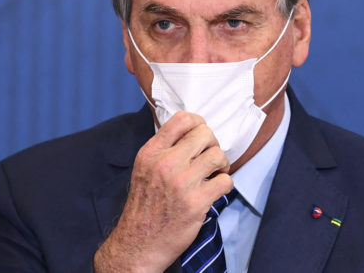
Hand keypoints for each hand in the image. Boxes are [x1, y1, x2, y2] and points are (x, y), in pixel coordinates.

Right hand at [93, 111, 232, 272]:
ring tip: (215, 173)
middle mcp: (165, 164)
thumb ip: (164, 149)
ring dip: (222, 164)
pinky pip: (225, 181)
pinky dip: (225, 184)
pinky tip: (215, 189)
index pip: (182, 120)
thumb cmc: (144, 205)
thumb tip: (191, 132)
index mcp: (151, 152)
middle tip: (209, 158)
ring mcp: (181, 183)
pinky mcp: (196, 203)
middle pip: (205, 134)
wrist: (138, 243)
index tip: (201, 135)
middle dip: (212, 144)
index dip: (199, 123)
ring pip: (218, 155)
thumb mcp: (144, 168)